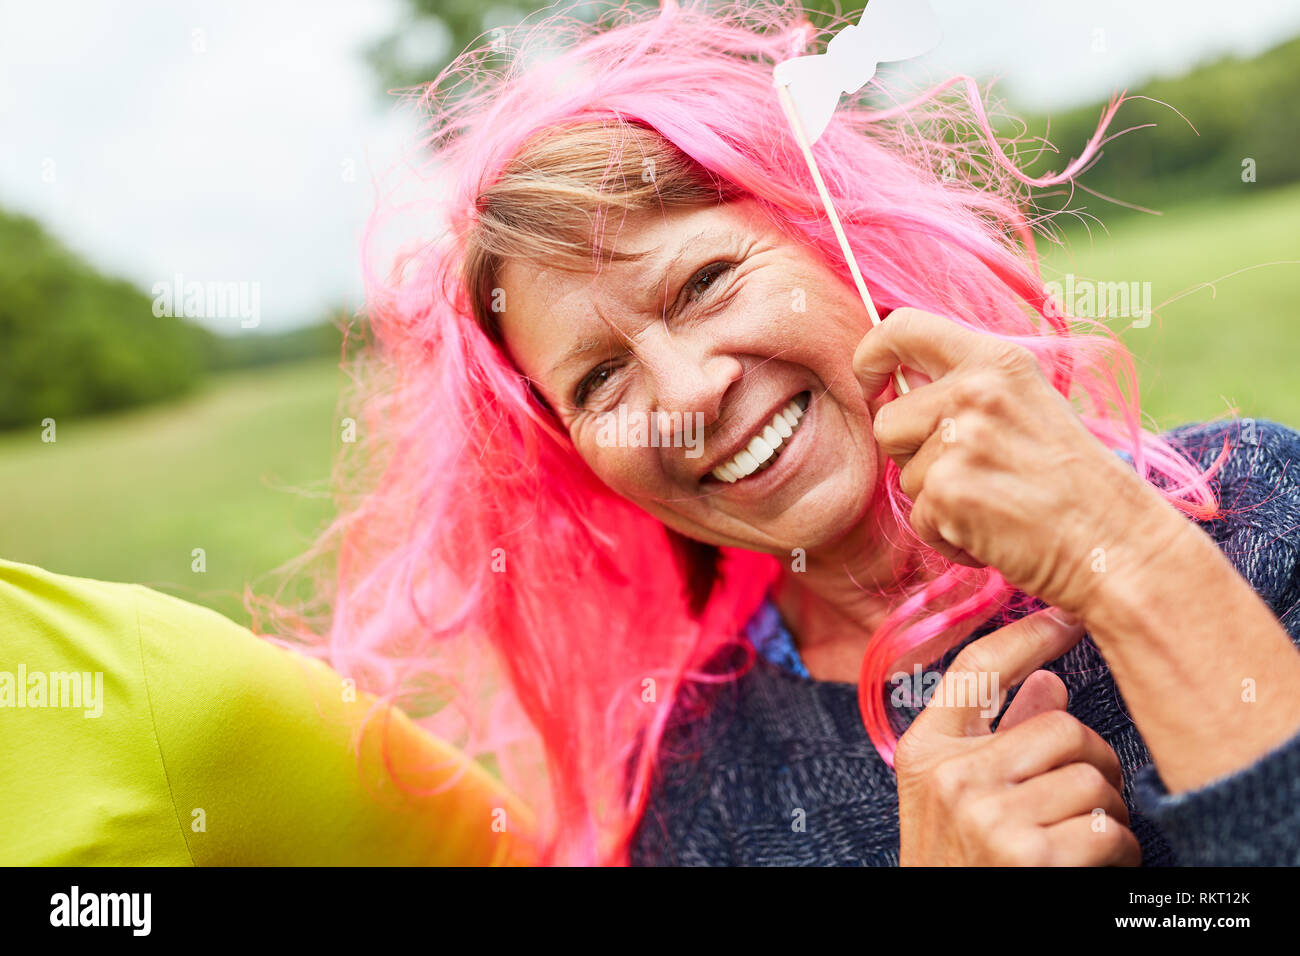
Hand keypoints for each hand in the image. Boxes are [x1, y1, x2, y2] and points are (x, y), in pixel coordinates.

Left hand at [853, 307, 1186, 615]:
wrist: (1115, 543)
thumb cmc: (1073, 482)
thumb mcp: (1028, 406)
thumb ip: (969, 387)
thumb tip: (895, 383)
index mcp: (996, 360)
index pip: (903, 326)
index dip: (872, 354)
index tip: (871, 381)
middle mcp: (976, 391)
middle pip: (888, 421)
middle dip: (914, 456)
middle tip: (976, 474)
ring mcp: (960, 440)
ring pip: (902, 475)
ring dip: (937, 501)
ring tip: (995, 504)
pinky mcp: (948, 490)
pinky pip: (917, 519)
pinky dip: (947, 537)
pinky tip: (994, 532)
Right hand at [895, 608, 1140, 865]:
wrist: (942, 937)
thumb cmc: (955, 867)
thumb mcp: (953, 799)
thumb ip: (995, 737)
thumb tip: (1047, 681)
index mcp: (924, 753)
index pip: (976, 669)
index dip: (1028, 634)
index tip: (1067, 617)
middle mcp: (951, 777)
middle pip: (1062, 725)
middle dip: (1092, 760)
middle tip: (1086, 794)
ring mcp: (988, 815)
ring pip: (1092, 775)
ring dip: (1107, 808)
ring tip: (1083, 835)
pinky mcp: (1029, 857)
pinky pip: (1109, 827)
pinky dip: (1118, 849)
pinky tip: (1093, 864)